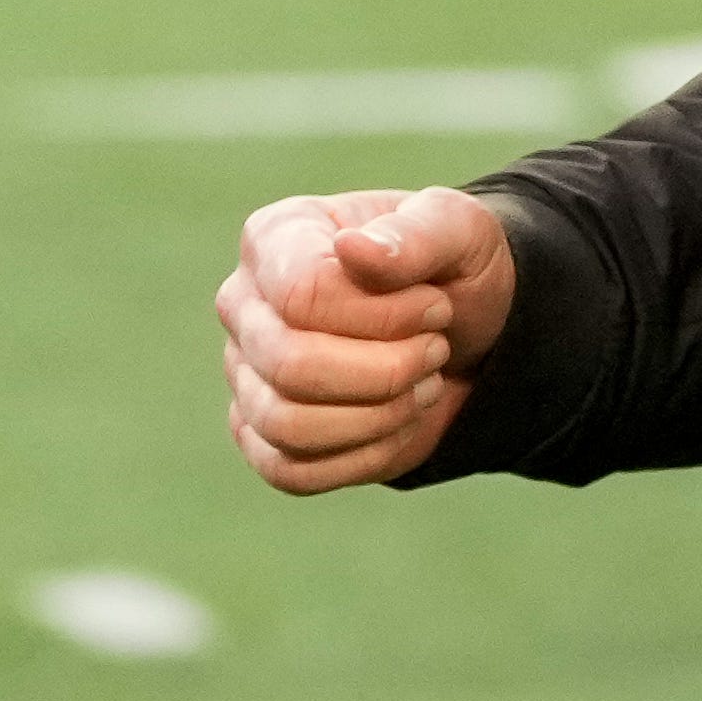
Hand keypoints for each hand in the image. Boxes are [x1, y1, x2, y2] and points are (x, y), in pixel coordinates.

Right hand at [216, 187, 515, 494]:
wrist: (458, 329)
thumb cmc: (448, 267)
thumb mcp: (458, 230)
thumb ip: (416, 233)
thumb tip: (353, 248)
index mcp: (275, 237)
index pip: (304, 293)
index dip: (384, 316)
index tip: (438, 307)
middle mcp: (243, 304)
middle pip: (289, 364)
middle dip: (386, 371)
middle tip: (437, 350)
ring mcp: (244, 372)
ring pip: (286, 424)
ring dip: (378, 416)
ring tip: (423, 385)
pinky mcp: (259, 432)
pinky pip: (290, 470)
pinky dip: (363, 456)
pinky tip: (400, 423)